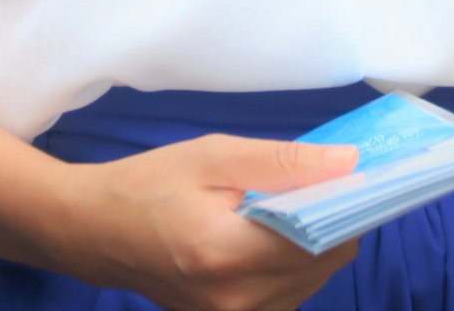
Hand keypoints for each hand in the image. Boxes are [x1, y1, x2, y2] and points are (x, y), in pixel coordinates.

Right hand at [59, 133, 359, 310]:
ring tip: (283, 205)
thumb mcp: (212, 157)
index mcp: (230, 254)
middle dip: (331, 219)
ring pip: (313, 282)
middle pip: (326, 263)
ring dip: (313, 243)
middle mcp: (240, 301)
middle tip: (312, 181)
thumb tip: (349, 162)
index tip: (355, 173)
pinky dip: (292, 262)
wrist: (98, 232)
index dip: (346, 203)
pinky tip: (268, 234)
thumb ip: (283, 162)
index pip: (323, 239)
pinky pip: (290, 295)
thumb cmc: (151, 184)